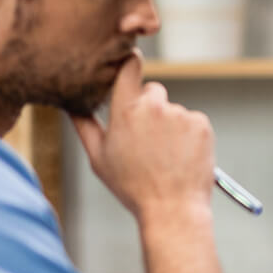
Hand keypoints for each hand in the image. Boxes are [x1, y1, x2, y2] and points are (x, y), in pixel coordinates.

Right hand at [72, 50, 215, 219]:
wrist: (172, 209)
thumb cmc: (133, 187)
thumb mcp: (99, 158)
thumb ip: (84, 125)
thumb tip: (71, 104)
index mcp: (125, 111)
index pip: (129, 67)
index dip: (130, 63)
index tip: (131, 63)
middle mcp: (154, 106)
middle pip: (153, 91)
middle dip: (150, 108)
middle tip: (148, 141)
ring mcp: (180, 114)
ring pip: (174, 110)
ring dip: (171, 126)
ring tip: (165, 156)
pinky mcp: (201, 124)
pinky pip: (193, 121)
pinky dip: (190, 135)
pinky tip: (181, 157)